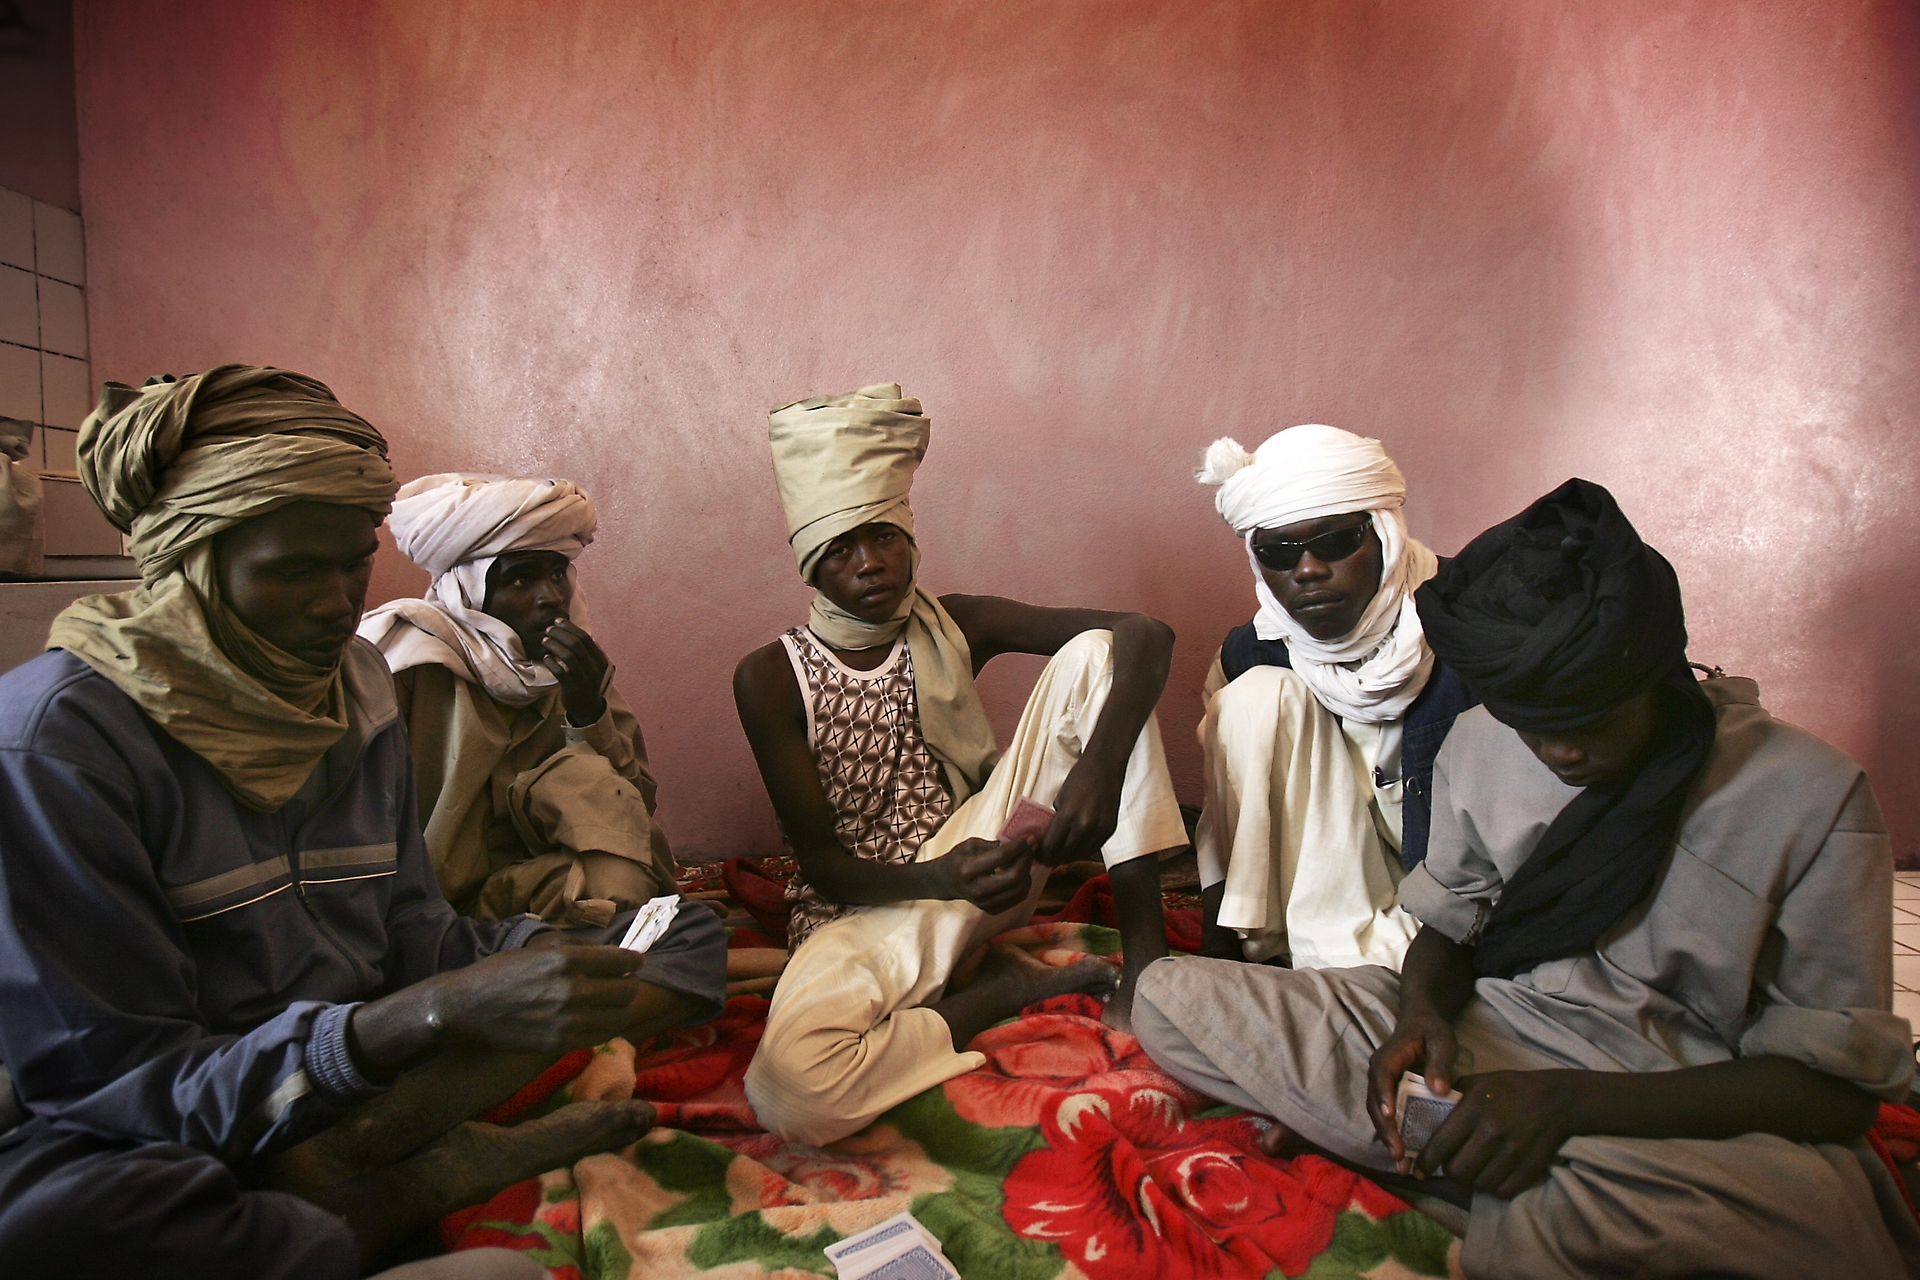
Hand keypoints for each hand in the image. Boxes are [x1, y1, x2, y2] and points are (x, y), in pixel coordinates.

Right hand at [355, 945, 648, 1071]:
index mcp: (567, 959)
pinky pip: (601, 1035)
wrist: (469, 1007)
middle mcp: (571, 989)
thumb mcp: (541, 946)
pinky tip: (598, 1018)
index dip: (633, 961)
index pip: (622, 961)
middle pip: (626, 989)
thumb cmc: (504, 970)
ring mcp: (567, 1020)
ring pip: (619, 1016)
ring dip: (621, 1007)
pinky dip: (606, 1025)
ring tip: (612, 1002)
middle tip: (625, 982)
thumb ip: (580, 946)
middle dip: (629, 983)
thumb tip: (616, 953)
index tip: (635, 962)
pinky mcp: (560, 1043)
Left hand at [542, 618, 609, 724]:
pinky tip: (546, 657)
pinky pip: (560, 671)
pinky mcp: (572, 688)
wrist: (588, 708)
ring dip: (554, 645)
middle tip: (549, 629)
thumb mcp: (594, 666)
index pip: (586, 638)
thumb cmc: (588, 682)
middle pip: (576, 645)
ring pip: (568, 656)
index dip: (570, 627)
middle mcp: (594, 669)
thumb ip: (589, 651)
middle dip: (560, 634)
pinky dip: (551, 662)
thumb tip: (578, 631)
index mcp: (600, 660)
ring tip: (544, 640)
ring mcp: (584, 679)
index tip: (558, 621)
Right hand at [935, 837, 1035, 913]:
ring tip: (1025, 859)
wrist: (946, 882)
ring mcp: (985, 903)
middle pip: (1014, 877)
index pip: (1000, 857)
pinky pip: (1018, 897)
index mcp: (967, 870)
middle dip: (1026, 860)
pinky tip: (1020, 872)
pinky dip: (1024, 883)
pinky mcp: (992, 909)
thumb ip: (994, 845)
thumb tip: (1019, 843)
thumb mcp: (971, 845)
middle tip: (1030, 847)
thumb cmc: (958, 859)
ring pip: (1020, 890)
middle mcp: (977, 890)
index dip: (1019, 846)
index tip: (1029, 838)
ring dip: (1028, 872)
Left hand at [1036, 757, 1122, 866]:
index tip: (1036, 856)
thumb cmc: (1079, 778)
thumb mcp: (1060, 798)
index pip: (1051, 845)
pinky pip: (1093, 848)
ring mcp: (1100, 829)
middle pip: (1065, 853)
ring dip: (1067, 858)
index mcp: (1068, 815)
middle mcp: (1085, 826)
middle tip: (1044, 860)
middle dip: (1052, 858)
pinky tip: (1074, 850)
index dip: (1041, 854)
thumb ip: (1056, 820)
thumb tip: (1047, 839)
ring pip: (1080, 854)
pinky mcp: (1110, 830)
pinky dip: (1082, 851)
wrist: (1105, 766)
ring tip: (1058, 858)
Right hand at [1366, 1007, 1459, 1166]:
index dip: (1384, 1096)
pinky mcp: (1390, 1097)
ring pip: (1379, 1115)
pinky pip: (1388, 1119)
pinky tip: (1406, 1158)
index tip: (1392, 1117)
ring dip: (1388, 1138)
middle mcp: (1378, 1074)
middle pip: (1375, 1103)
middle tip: (1399, 1153)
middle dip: (1385, 1129)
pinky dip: (1394, 1137)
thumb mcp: (1441, 1040)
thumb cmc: (1431, 1031)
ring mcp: (1382, 1087)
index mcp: (1388, 1057)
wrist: (1422, 1024)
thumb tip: (1439, 1089)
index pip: (1381, 1077)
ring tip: (1402, 1163)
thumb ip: (1440, 1063)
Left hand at [1415, 1069, 1579, 1197]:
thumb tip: (1426, 1112)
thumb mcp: (1479, 1082)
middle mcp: (1492, 1132)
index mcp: (1476, 1108)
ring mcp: (1513, 1152)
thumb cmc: (1512, 1088)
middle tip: (1451, 1166)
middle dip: (1449, 1171)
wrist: (1557, 1100)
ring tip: (1472, 1170)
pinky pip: (1503, 1191)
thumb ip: (1453, 1097)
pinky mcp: (1531, 1167)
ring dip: (1471, 1181)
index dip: (1426, 1161)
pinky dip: (1493, 1188)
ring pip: (1479, 1183)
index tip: (1418, 1170)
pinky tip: (1492, 1177)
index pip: (1442, 1143)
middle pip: (1458, 1170)